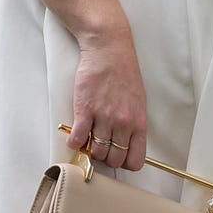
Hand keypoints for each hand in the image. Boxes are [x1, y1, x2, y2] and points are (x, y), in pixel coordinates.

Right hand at [68, 22, 146, 171]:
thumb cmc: (124, 73)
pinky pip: (78, 138)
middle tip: (100, 148)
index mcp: (138, 123)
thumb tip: (124, 142)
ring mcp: (104, 117)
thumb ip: (133, 123)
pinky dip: (74, 142)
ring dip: (90, 150)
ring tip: (88, 139)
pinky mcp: (85, 109)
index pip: (135, 160)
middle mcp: (123, 124)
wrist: (109, 50)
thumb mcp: (138, 101)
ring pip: (96, 152)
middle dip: (105, 158)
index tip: (117, 157)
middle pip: (113, 160)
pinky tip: (75, 135)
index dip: (124, 163)